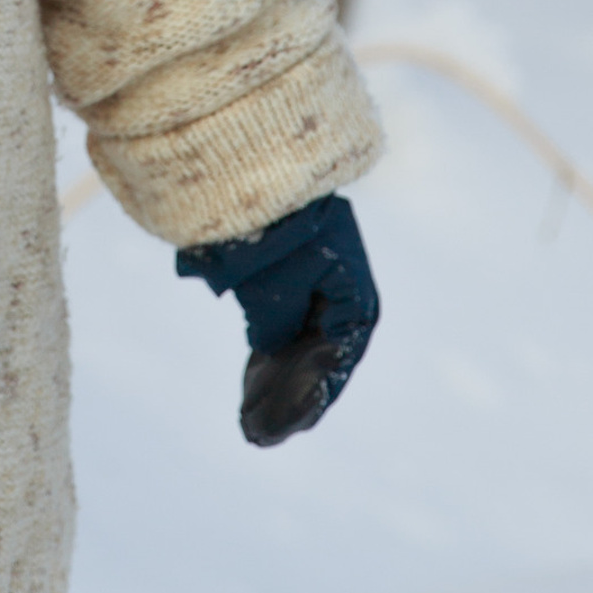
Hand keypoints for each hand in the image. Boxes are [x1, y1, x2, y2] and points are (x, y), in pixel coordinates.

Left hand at [177, 195, 378, 447]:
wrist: (241, 155)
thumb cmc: (264, 221)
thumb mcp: (271, 284)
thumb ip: (276, 325)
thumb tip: (269, 348)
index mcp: (351, 283)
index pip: (340, 352)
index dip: (315, 393)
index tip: (291, 427)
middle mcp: (338, 281)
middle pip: (320, 353)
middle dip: (290, 398)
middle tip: (259, 436)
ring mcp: (310, 276)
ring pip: (298, 343)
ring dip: (276, 384)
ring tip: (250, 426)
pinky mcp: (281, 272)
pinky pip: (280, 325)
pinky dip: (266, 356)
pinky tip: (250, 389)